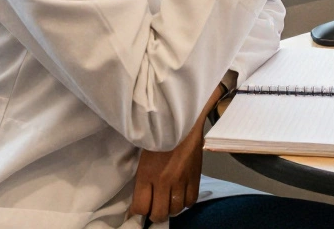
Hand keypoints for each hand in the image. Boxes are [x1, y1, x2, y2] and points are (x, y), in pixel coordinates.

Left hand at [127, 84, 225, 222]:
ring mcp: (181, 180)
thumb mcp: (142, 152)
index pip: (140, 207)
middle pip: (159, 213)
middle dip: (154, 214)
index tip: (138, 208)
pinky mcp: (195, 176)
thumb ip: (141, 175)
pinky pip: (191, 200)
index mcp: (146, 174)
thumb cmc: (157, 131)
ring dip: (171, 208)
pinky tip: (181, 195)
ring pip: (176, 209)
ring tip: (167, 202)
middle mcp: (164, 181)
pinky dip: (186, 202)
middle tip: (153, 207)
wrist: (182, 118)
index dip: (137, 212)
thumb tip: (139, 195)